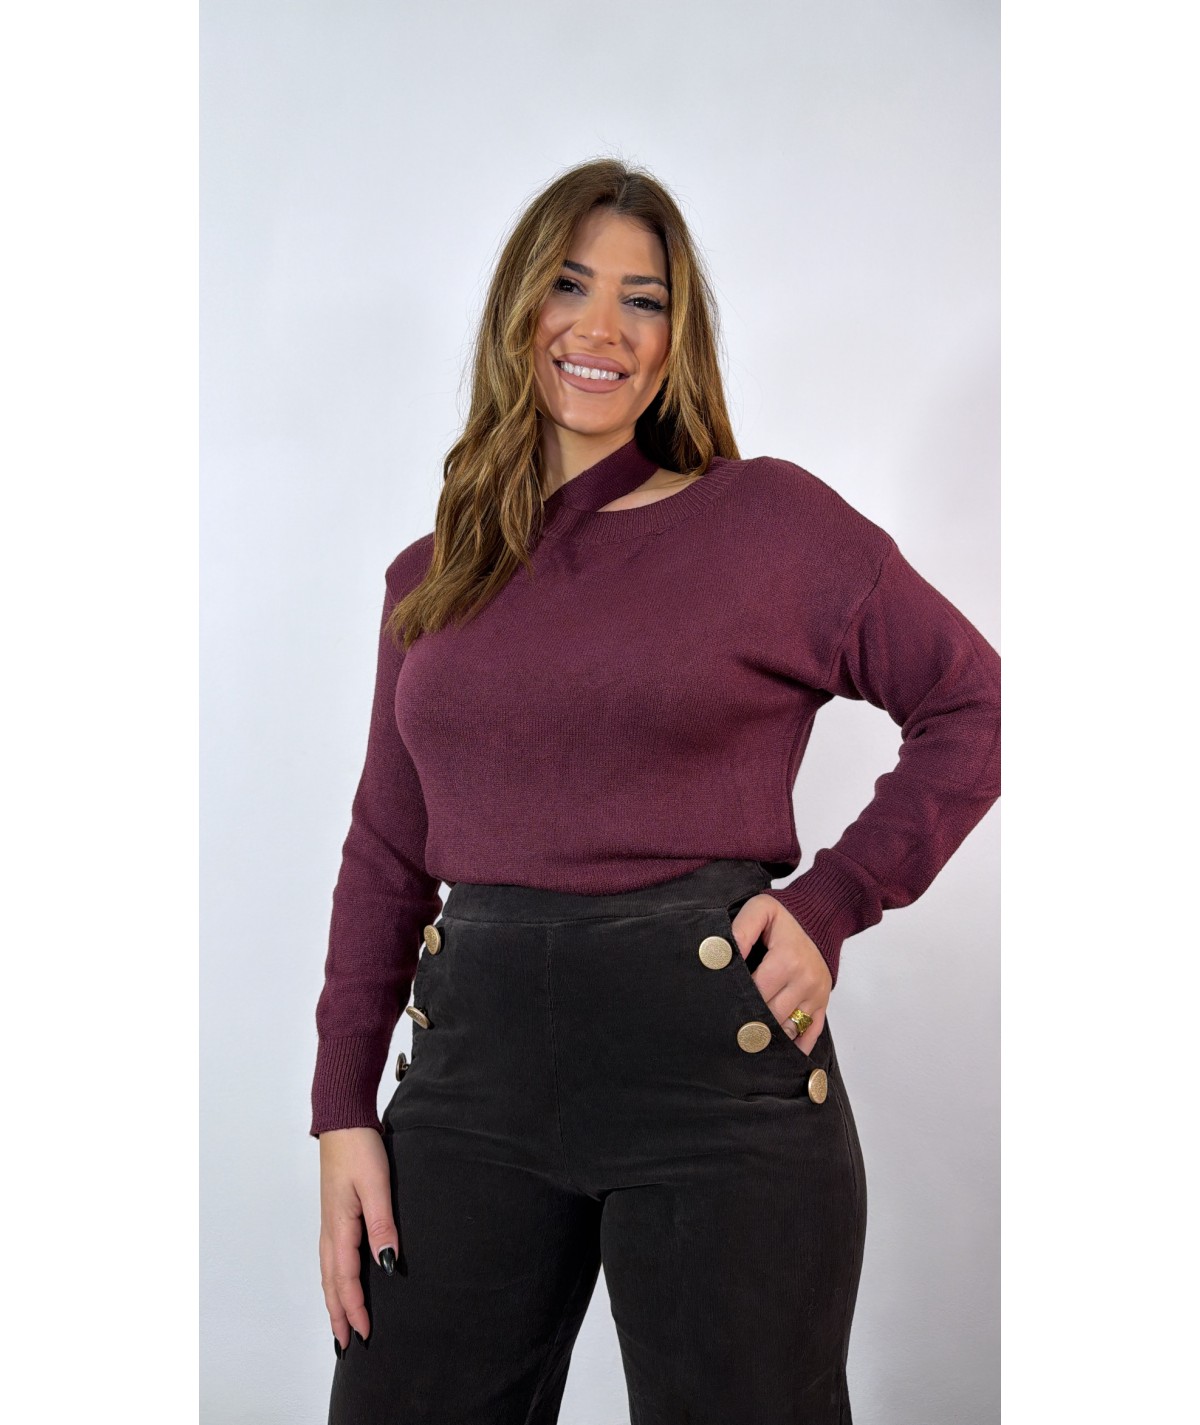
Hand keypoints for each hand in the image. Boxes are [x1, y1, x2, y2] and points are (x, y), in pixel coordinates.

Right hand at [318, 1127, 397, 1351]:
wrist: (342, 1120)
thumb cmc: (360, 1150)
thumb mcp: (376, 1186)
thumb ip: (382, 1225)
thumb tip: (387, 1265)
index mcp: (340, 1228)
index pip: (346, 1279)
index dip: (355, 1309)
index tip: (366, 1334)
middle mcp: (330, 1230)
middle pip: (331, 1282)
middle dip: (338, 1314)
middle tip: (346, 1345)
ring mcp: (329, 1222)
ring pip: (328, 1272)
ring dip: (334, 1299)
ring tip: (339, 1322)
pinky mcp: (334, 1213)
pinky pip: (330, 1257)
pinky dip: (333, 1278)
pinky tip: (340, 1281)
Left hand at [728, 894, 832, 1054]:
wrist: (821, 917)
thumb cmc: (785, 916)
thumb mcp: (759, 910)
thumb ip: (740, 930)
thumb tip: (723, 955)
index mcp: (787, 960)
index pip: (757, 992)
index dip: (738, 1001)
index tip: (721, 1009)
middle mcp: (805, 980)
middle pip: (772, 1014)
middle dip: (750, 1022)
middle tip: (728, 1031)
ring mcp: (816, 994)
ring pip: (789, 1028)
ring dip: (769, 1036)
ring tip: (747, 1041)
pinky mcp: (822, 1003)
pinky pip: (811, 1033)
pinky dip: (795, 1046)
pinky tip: (777, 1054)